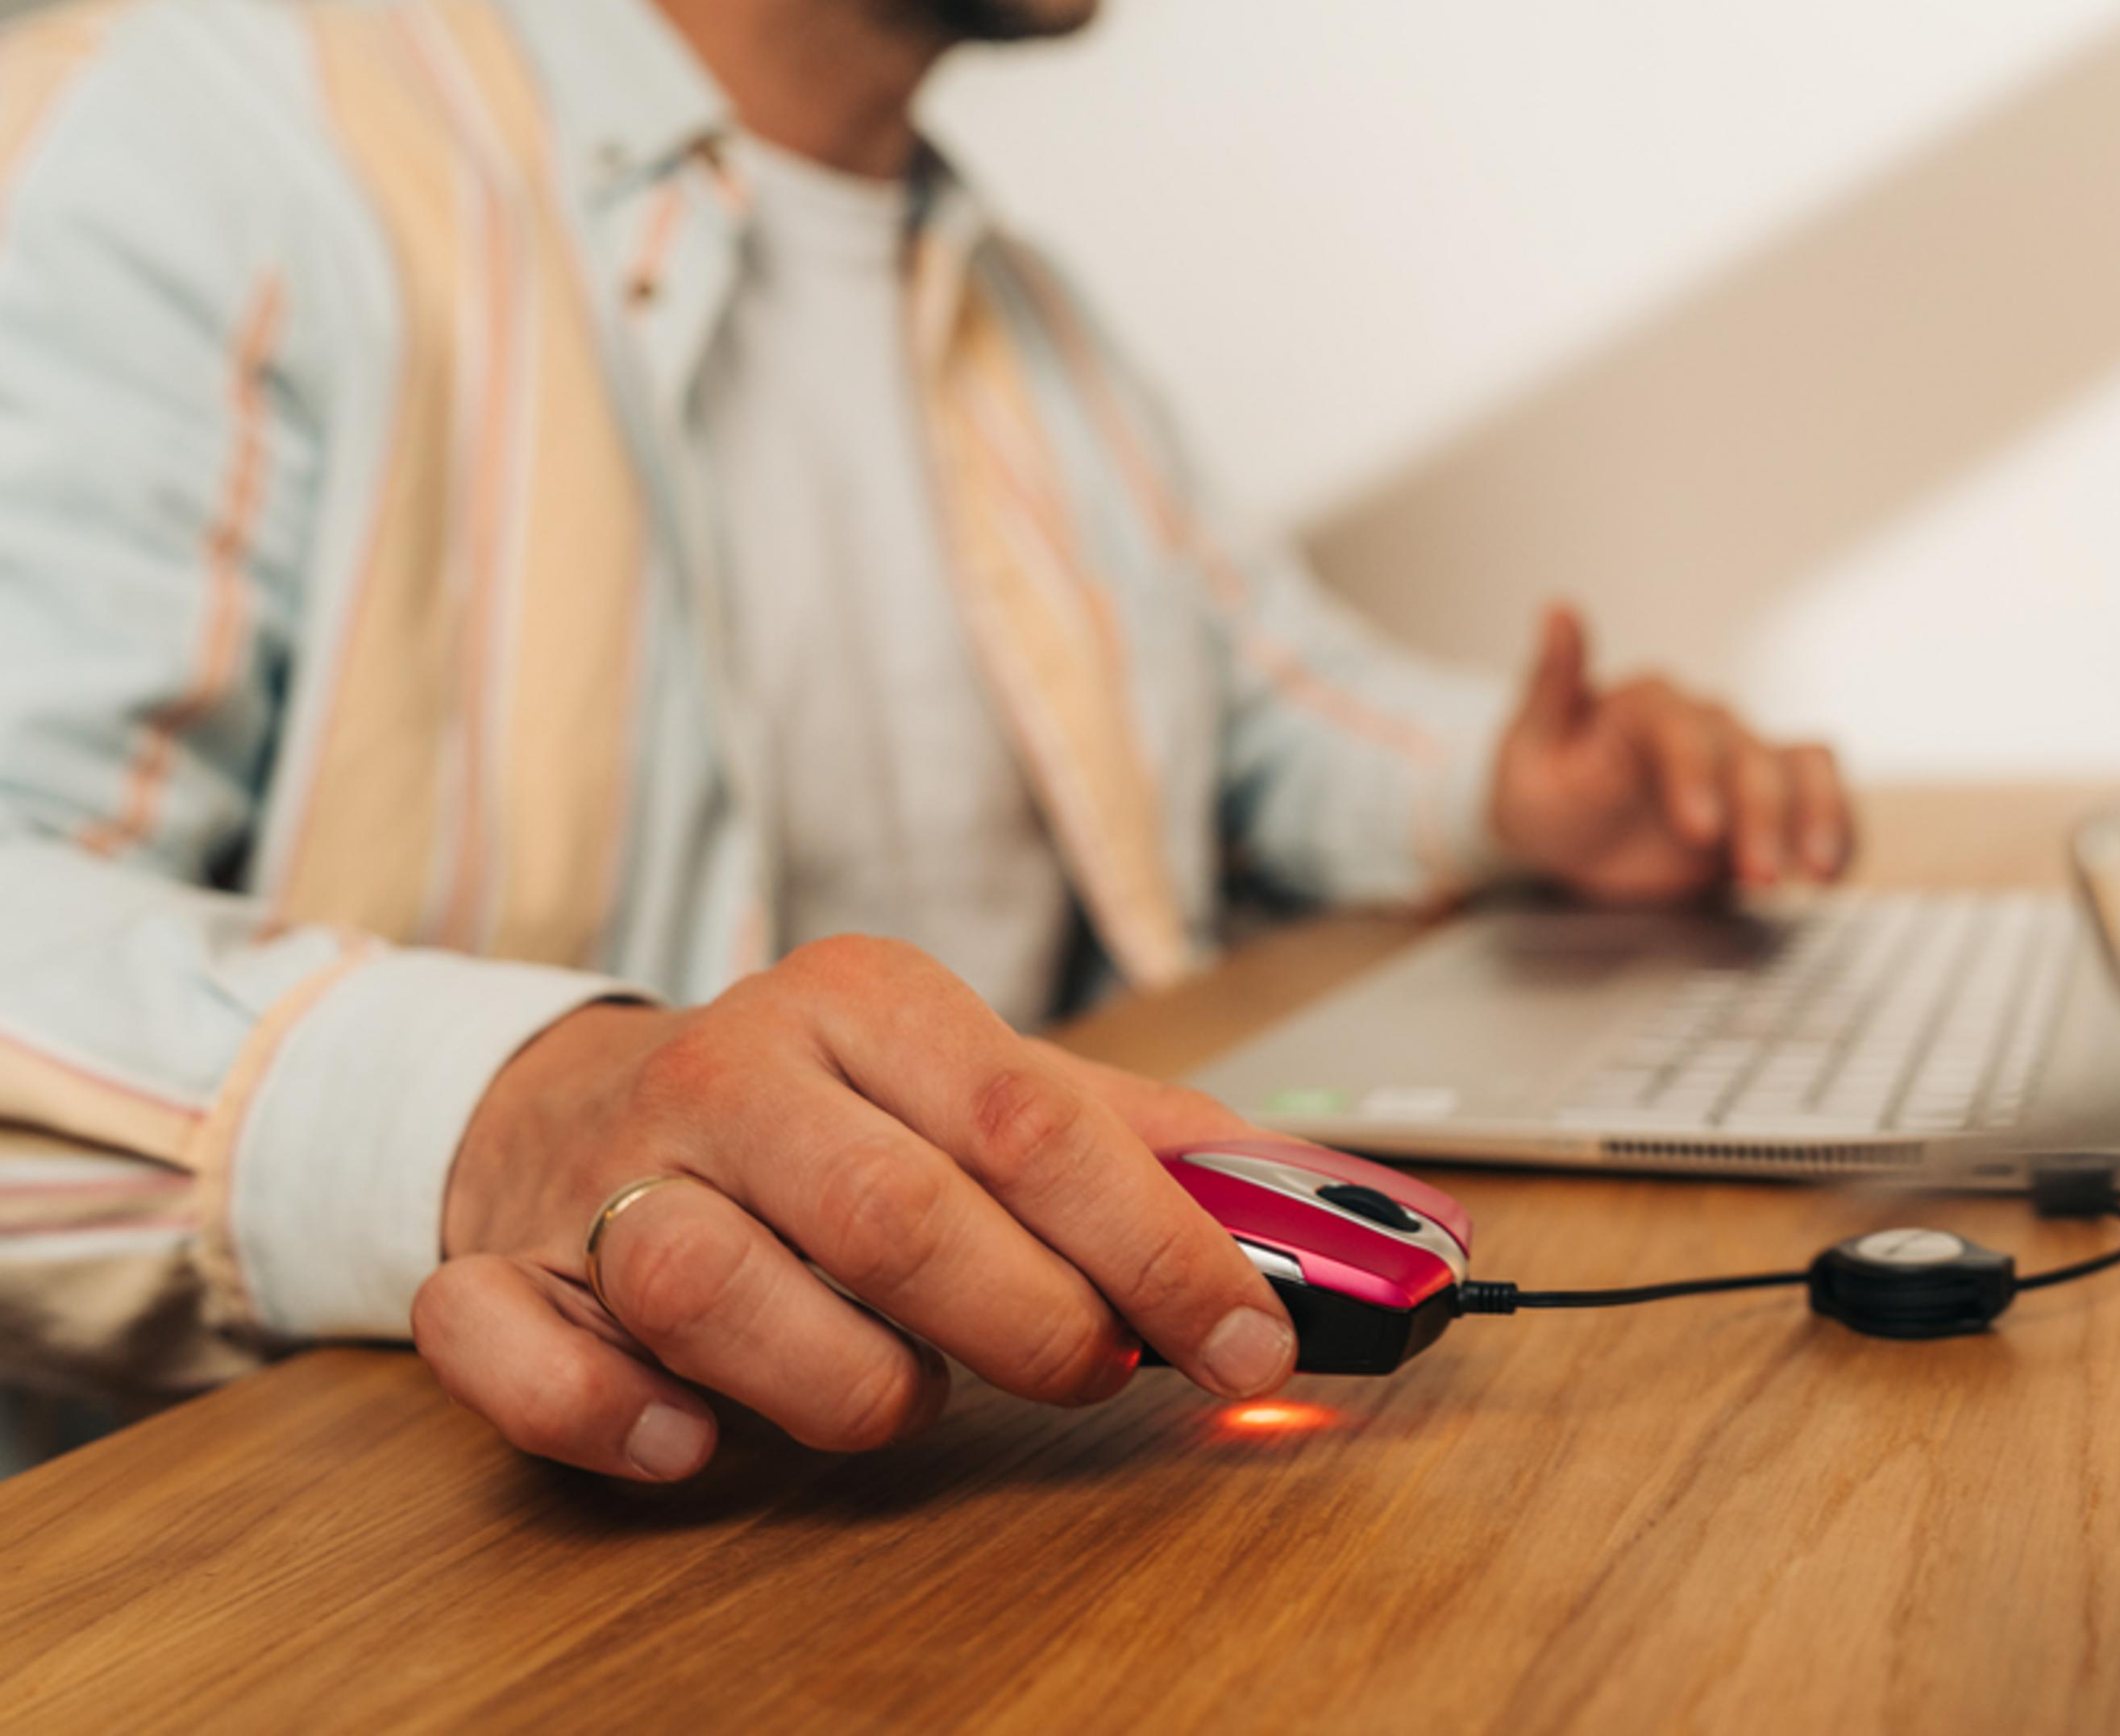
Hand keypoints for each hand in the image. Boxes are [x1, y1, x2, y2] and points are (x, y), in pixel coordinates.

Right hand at [412, 939, 1297, 1481]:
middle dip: (1024, 1322)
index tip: (1247, 1339)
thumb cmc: (830, 1116)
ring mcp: (603, 1169)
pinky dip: (610, 1412)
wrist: (578, 1101)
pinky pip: (523, 1353)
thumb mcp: (987, 1087)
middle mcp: (731, 1068)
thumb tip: (1310, 1213)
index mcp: (866, 1000)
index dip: (1157, 1248)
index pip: (1034, 1122)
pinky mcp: (495, 1270)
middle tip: (1086, 1369)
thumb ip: (1143, 1144)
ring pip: (708, 1280)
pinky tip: (692, 1433)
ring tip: (894, 1392)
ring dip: (836, 1379)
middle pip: (892, 1210)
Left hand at [1488, 604, 1851, 903]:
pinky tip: (1830, 875)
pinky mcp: (1773, 800)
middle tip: (1757, 878)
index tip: (1700, 831)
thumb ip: (1550, 688)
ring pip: (1801, 769)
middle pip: (1749, 755)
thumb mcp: (1527, 752)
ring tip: (1816, 876)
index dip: (1696, 773)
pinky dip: (1837, 831)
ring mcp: (1745, 758)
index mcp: (1646, 704)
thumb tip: (1558, 609)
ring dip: (1815, 819)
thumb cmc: (1544, 793)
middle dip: (1760, 817)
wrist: (1569, 840)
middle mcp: (1706, 722)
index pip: (1680, 727)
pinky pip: (1823, 800)